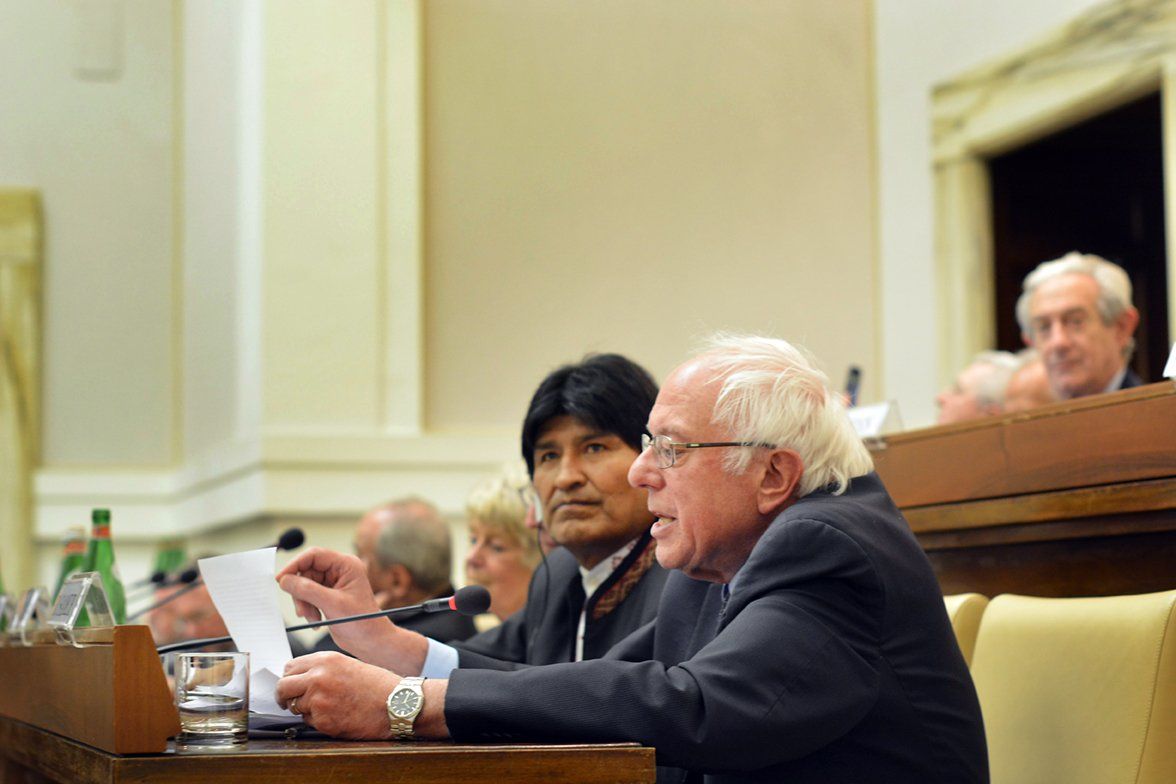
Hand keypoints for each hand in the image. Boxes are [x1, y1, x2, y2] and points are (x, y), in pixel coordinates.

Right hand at [276, 547, 389, 655]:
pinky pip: (307, 595)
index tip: (281, 579)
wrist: (370, 641)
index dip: (295, 565)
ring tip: (312, 617)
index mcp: (346, 565)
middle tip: (301, 610)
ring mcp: (333, 583)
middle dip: (301, 592)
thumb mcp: (332, 604)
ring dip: (304, 602)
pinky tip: (316, 619)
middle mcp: (339, 570)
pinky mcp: (328, 596)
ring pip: (304, 585)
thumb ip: (307, 590)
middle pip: (306, 571)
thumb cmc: (362, 622)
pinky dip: (307, 608)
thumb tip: (285, 580)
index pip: (314, 555)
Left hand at [276, 652, 396, 739]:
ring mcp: (319, 700)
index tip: (291, 685)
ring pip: (296, 707)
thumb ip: (322, 669)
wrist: (396, 704)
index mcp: (325, 660)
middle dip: (284, 696)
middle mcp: (318, 678)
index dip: (290, 678)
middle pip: (283, 687)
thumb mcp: (348, 664)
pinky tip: (338, 715)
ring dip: (306, 709)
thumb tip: (300, 679)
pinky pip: (309, 722)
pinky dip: (319, 721)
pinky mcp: (323, 721)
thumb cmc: (378, 685)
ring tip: (330, 706)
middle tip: (288, 701)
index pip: (289, 668)